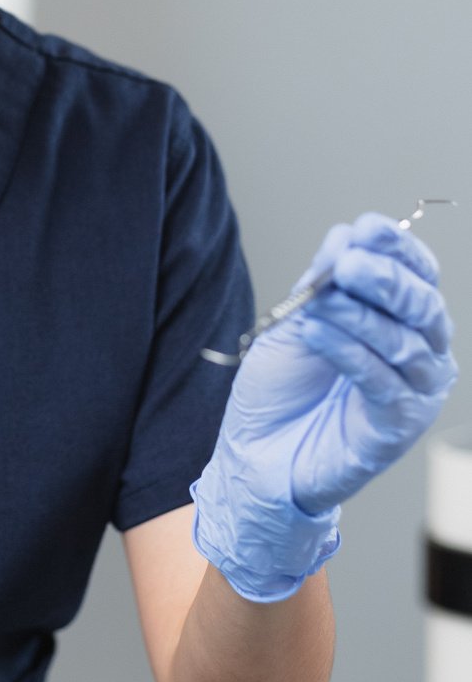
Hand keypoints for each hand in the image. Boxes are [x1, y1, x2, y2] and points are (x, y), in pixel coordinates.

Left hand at [192, 213, 456, 601]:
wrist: (258, 453)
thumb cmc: (282, 388)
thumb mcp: (297, 320)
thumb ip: (325, 282)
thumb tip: (348, 235)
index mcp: (402, 318)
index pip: (416, 274)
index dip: (397, 249)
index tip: (369, 228)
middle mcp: (421, 352)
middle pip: (421, 306)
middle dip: (386, 280)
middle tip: (349, 265)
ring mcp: (414, 391)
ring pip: (403, 343)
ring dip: (358, 317)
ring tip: (320, 303)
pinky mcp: (398, 426)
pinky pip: (381, 381)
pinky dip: (349, 352)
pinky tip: (316, 333)